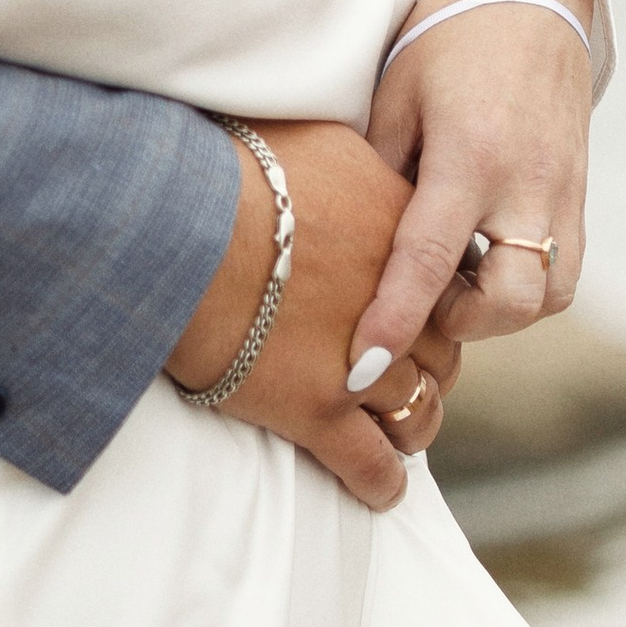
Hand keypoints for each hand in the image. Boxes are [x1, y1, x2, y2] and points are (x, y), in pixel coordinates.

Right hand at [165, 120, 460, 510]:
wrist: (182, 224)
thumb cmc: (230, 170)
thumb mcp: (315, 139)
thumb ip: (357, 162)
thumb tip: (357, 163)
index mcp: (401, 235)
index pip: (443, 283)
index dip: (430, 304)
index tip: (414, 313)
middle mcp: (397, 303)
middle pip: (441, 351)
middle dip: (426, 366)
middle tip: (405, 373)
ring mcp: (362, 363)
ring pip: (416, 413)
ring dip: (410, 424)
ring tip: (398, 432)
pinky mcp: (320, 413)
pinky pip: (372, 467)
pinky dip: (381, 482)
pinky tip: (379, 486)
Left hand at [345, 0, 593, 380]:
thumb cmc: (445, 41)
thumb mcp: (396, 95)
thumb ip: (379, 173)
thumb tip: (350, 248)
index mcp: (472, 156)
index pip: (431, 261)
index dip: (395, 322)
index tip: (361, 372)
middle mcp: (529, 183)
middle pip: (510, 301)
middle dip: (460, 324)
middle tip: (418, 299)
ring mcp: (564, 192)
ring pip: (546, 296)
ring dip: (497, 309)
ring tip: (452, 279)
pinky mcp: (581, 195)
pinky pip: (562, 270)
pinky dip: (524, 284)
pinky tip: (483, 262)